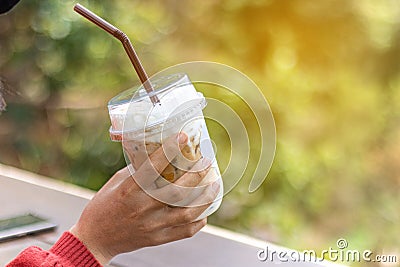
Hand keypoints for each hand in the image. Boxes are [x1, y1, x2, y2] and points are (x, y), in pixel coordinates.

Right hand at [70, 133, 219, 263]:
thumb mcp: (117, 182)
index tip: (183, 137)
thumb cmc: (103, 207)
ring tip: (215, 183)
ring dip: (206, 197)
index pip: (153, 167)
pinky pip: (185, 231)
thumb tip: (159, 155)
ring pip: (187, 212)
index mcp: (130, 190)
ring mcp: (153, 225)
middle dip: (197, 174)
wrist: (95, 239)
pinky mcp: (158, 239)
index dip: (170, 150)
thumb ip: (138, 170)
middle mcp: (143, 207)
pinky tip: (205, 210)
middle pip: (178, 190)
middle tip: (207, 161)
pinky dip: (199, 220)